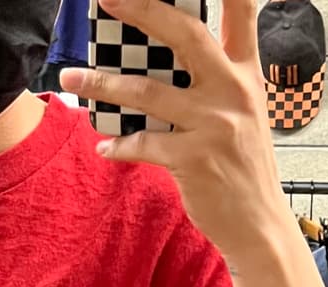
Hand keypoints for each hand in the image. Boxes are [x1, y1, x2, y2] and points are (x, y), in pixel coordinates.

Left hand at [61, 0, 289, 266]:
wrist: (258, 223)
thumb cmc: (244, 167)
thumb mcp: (245, 113)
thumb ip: (219, 80)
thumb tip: (175, 59)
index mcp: (247, 74)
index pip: (242, 14)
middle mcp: (233, 92)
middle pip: (185, 35)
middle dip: (142, 9)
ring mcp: (213, 125)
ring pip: (147, 92)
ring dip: (102, 83)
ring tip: (70, 78)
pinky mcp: (194, 160)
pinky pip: (142, 144)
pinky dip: (118, 145)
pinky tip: (104, 148)